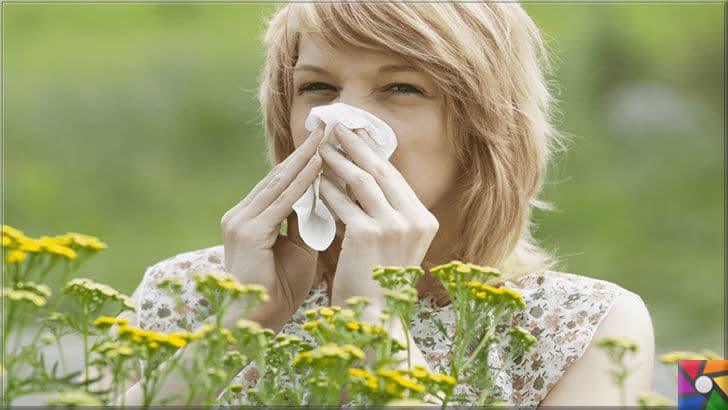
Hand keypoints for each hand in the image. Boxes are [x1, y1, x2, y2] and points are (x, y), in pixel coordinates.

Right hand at [220, 129, 324, 331]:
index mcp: (250, 218)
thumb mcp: (298, 250)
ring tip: (326, 136)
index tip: (326, 142)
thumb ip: (307, 224)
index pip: (280, 182)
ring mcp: (241, 221)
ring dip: (306, 158)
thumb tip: (327, 199)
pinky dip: (302, 183)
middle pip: (278, 175)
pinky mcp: (249, 232)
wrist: (256, 323)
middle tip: (327, 126)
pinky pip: (282, 202)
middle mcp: (241, 214)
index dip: (303, 161)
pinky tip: (319, 165)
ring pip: (280, 183)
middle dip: (305, 151)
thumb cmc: (279, 290)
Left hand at [318, 124, 439, 306]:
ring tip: (321, 147)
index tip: (357, 135)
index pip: (394, 177)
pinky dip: (328, 190)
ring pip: (361, 181)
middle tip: (336, 127)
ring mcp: (393, 226)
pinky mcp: (368, 234)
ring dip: (339, 160)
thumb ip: (384, 215)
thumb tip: (359, 181)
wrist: (375, 320)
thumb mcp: (392, 246)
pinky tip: (315, 181)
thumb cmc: (378, 285)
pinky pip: (343, 203)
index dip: (373, 153)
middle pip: (380, 171)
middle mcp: (414, 219)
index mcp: (424, 221)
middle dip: (356, 145)